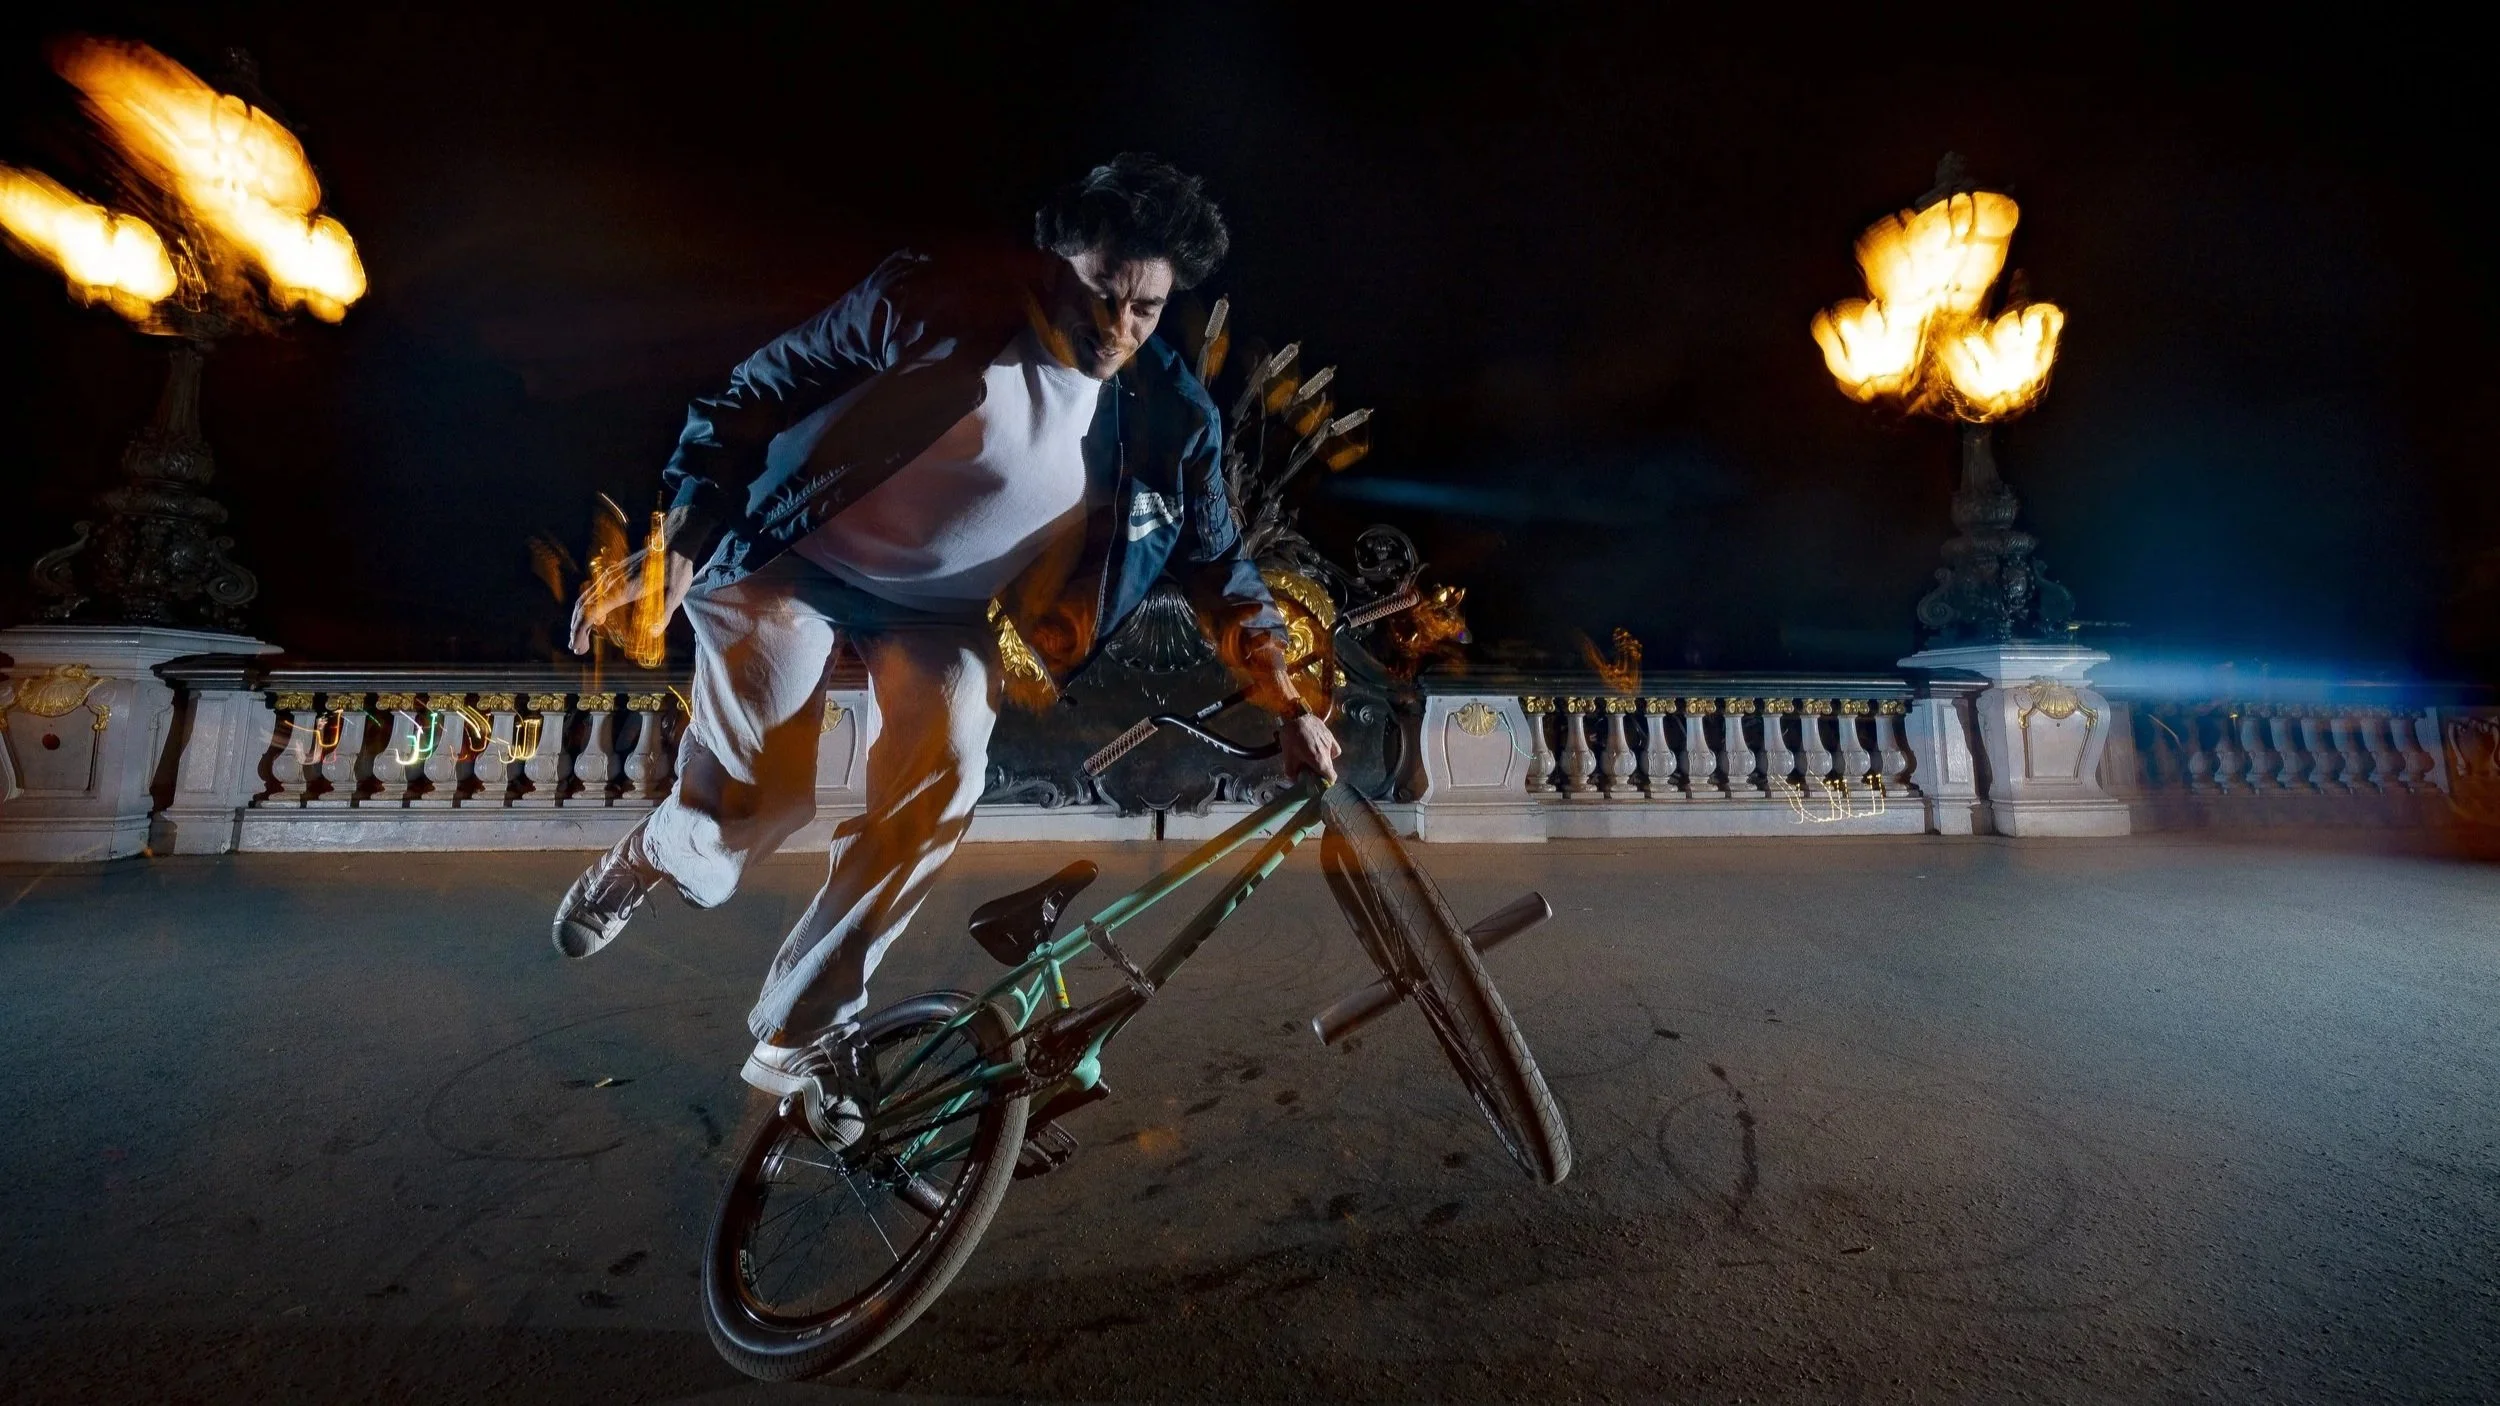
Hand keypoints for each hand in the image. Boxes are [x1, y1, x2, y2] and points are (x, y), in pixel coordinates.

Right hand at [568, 546, 695, 655]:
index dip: (581, 629)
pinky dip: (589, 608)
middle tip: (578, 649)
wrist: (675, 542)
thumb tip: (653, 633)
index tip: (579, 647)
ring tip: (581, 640)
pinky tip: (598, 621)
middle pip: (583, 605)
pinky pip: (596, 593)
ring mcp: (612, 576)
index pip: (591, 611)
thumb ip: (664, 614)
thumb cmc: (676, 569)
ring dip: (580, 619)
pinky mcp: (616, 574)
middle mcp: (613, 581)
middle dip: (576, 628)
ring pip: (586, 598)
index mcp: (624, 589)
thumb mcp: (676, 594)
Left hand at [1277, 709, 1340, 784]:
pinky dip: (1328, 751)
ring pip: (1331, 758)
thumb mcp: (1287, 756)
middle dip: (1322, 772)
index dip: (1326, 782)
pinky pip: (1333, 747)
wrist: (1296, 715)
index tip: (1318, 782)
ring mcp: (1330, 743)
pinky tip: (1319, 748)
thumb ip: (1291, 771)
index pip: (1332, 777)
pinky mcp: (1330, 734)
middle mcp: (1327, 753)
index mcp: (1319, 761)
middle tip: (1311, 769)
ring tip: (1313, 757)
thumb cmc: (1291, 737)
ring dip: (1324, 761)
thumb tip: (1294, 780)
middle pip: (1330, 768)